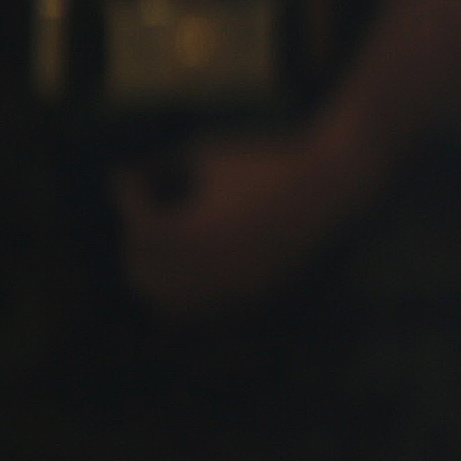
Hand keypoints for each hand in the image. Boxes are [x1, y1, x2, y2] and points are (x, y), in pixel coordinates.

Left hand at [115, 119, 376, 314]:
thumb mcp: (208, 152)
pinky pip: (206, 307)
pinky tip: (198, 259)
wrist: (334, 181)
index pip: (136, 225)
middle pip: (140, 273)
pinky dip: (191, 290)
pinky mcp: (254, 293)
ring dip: (158, 272)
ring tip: (165, 241)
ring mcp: (230, 288)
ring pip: (169, 301)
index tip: (127, 175)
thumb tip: (130, 175)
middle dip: (136, 239)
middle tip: (144, 211)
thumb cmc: (268, 160)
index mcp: (185, 235)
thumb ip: (164, 166)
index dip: (127, 195)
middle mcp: (202, 272)